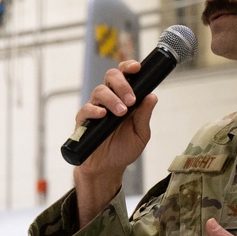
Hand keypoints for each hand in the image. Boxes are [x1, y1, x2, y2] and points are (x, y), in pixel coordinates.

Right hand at [73, 61, 157, 226]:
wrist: (107, 168)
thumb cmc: (123, 150)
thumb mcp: (140, 134)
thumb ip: (144, 116)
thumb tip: (152, 97)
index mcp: (124, 98)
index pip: (125, 76)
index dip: (129, 67)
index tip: (136, 68)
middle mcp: (109, 99)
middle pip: (111, 77)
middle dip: (122, 84)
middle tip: (131, 99)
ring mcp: (95, 108)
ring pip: (100, 91)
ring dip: (112, 99)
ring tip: (121, 113)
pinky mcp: (84, 120)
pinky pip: (86, 108)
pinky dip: (95, 109)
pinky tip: (103, 115)